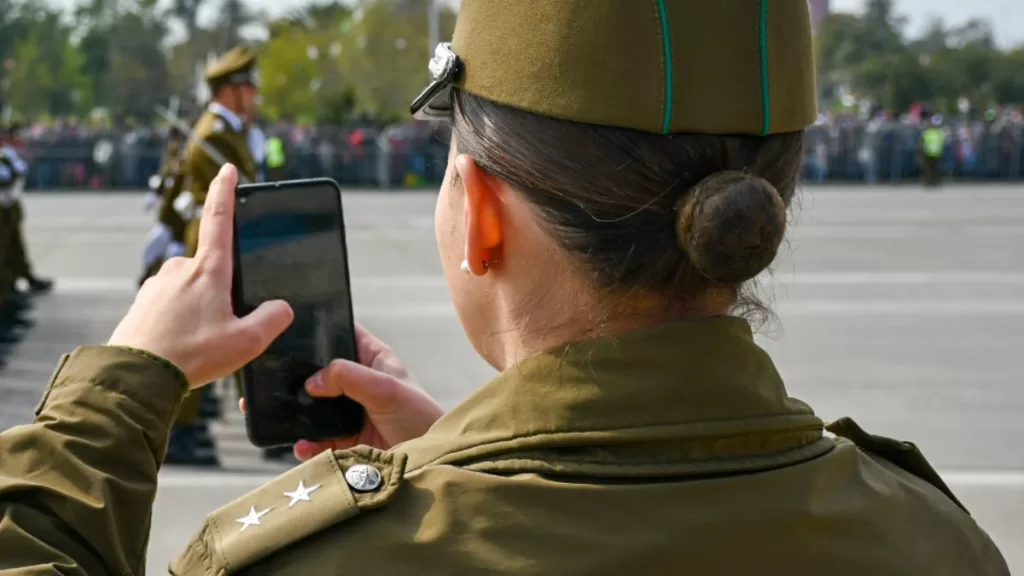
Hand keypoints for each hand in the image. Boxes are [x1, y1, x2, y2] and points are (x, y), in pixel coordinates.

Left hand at [108, 164, 293, 386]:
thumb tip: (282, 307)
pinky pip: (170, 306)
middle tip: (223, 328)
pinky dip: (179, 321)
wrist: (136, 375)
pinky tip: (181, 346)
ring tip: (200, 344)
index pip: (219, 218)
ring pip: (190, 289)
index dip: (225, 191)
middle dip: (221, 292)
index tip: (228, 170)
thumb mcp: (247, 342)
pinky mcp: (143, 303)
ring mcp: (158, 285)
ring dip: (199, 310)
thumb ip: (272, 320)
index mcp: (209, 270)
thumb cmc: (192, 356)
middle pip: (211, 269)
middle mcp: (180, 269)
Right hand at [241, 323, 443, 458]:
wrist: (430, 464)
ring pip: (313, 408)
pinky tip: (301, 446)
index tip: (288, 328)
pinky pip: (316, 440)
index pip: (340, 334)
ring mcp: (350, 412)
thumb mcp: (387, 389)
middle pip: (319, 373)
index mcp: (372, 359)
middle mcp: (358, 383)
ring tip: (272, 413)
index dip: (318, 329)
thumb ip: (349, 377)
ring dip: (295, 412)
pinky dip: (306, 444)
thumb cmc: (420, 417)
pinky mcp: (345, 441)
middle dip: (295, 377)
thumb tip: (311, 380)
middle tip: (267, 377)